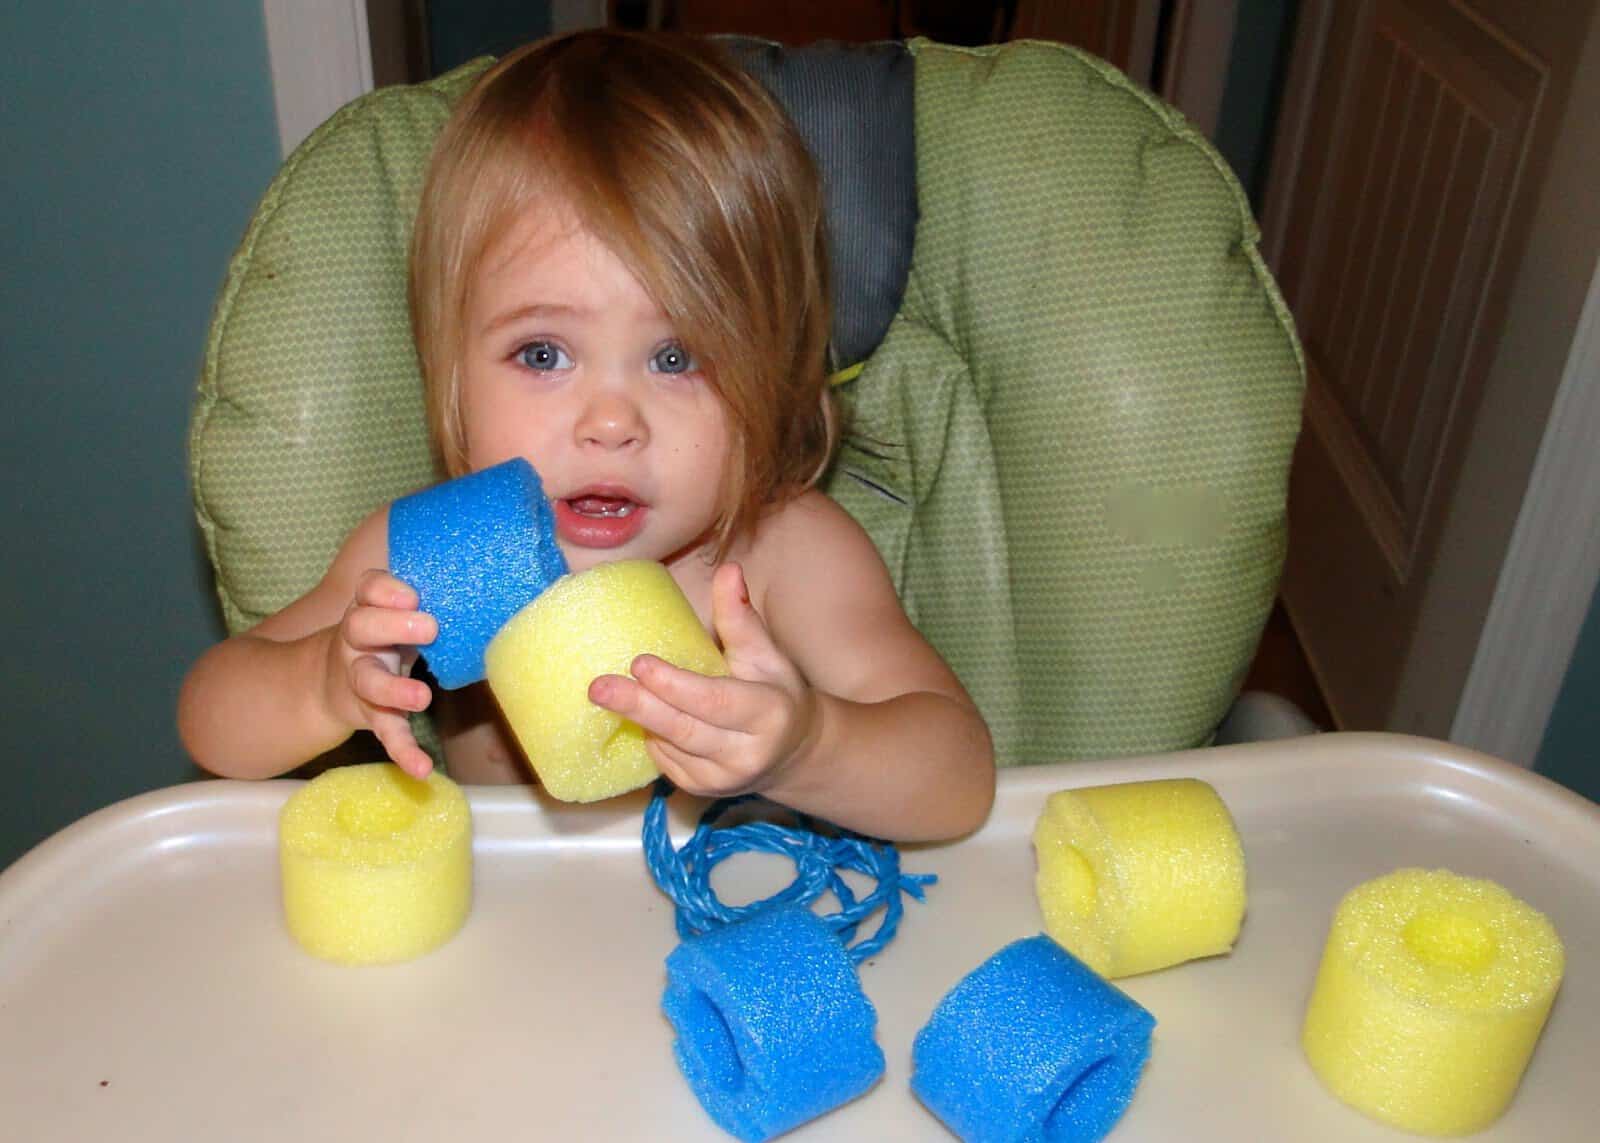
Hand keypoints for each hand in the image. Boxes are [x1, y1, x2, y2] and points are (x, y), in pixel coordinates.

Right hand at [323, 569, 437, 778]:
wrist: (329, 681)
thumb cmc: (384, 635)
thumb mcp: (397, 610)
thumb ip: (430, 599)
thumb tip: (491, 587)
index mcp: (368, 608)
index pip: (367, 589)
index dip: (386, 590)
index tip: (413, 595)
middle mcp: (357, 641)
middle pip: (360, 627)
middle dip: (393, 626)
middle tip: (429, 627)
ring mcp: (360, 679)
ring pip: (368, 682)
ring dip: (393, 690)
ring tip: (422, 698)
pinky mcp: (371, 715)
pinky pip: (385, 733)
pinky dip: (403, 752)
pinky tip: (422, 769)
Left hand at [587, 563, 817, 797]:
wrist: (793, 753)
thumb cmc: (777, 694)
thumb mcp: (767, 655)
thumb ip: (741, 618)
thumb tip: (728, 570)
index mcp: (767, 714)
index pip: (715, 701)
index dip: (675, 685)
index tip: (640, 663)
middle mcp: (745, 753)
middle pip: (684, 729)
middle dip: (639, 706)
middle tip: (598, 687)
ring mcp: (721, 779)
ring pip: (670, 747)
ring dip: (638, 719)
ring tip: (606, 693)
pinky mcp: (702, 791)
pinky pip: (664, 762)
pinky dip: (649, 737)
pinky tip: (638, 714)